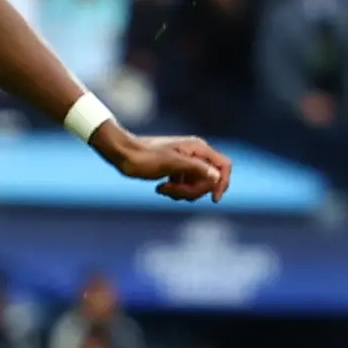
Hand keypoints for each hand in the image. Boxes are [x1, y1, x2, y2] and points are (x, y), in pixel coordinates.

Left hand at [108, 131, 232, 202]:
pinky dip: (176, 191)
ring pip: (197, 186)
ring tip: (163, 189)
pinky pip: (186, 186)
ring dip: (182, 193)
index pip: (224, 165)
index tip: (213, 199)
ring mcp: (186, 162)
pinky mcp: (177, 170)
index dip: (223, 183)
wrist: (123, 154)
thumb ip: (196, 168)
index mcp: (198, 148)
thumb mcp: (172, 164)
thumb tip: (217, 176)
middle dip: (193, 191)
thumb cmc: (145, 157)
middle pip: (209, 180)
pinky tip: (160, 188)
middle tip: (173, 191)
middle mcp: (195, 154)